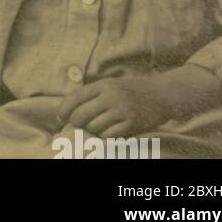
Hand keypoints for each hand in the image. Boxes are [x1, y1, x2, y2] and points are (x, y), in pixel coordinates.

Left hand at [56, 74, 183, 138]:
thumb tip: (71, 109)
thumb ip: (93, 94)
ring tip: (96, 128)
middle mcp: (110, 96)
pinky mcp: (131, 123)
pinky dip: (105, 136)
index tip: (60, 119)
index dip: (63, 110)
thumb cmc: (132, 90)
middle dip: (76, 123)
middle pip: (81, 115)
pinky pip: (109, 135)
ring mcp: (121, 110)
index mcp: (102, 85)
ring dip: (92, 131)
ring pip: (94, 127)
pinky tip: (108, 132)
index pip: (75, 98)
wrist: (161, 94)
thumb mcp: (111, 84)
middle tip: (77, 127)